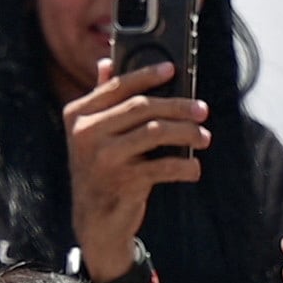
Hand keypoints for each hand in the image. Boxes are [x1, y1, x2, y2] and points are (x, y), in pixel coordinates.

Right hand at [63, 55, 206, 276]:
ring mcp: (104, 158)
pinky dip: (184, 166)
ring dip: (187, 133)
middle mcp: (86, 133)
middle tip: (202, 110)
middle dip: (178, 106)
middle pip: (142, 108)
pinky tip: (194, 168)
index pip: (118, 87)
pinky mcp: (123, 181)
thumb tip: (107, 61)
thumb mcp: (93, 134)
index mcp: (78, 115)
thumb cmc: (100, 170)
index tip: (172, 69)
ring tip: (204, 137)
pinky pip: (163, 166)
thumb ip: (101, 100)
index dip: (147, 75)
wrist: (95, 221)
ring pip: (156, 132)